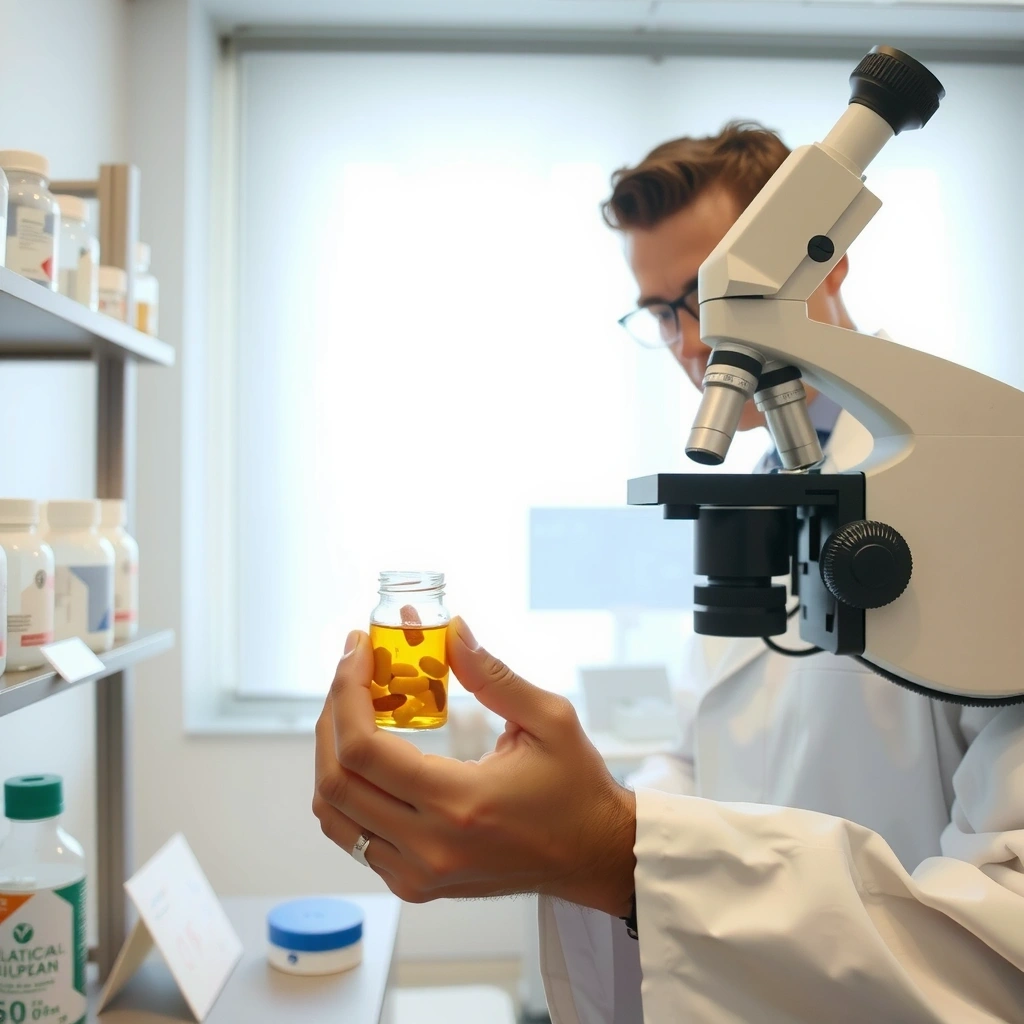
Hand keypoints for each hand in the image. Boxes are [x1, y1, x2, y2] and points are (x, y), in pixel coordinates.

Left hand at [313, 617, 636, 913]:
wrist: (592, 855)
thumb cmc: (575, 788)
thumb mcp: (550, 719)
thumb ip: (494, 676)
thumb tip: (452, 631)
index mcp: (460, 803)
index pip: (363, 749)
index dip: (346, 692)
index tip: (356, 651)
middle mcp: (429, 846)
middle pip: (335, 782)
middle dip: (330, 716)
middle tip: (350, 673)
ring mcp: (417, 873)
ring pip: (333, 815)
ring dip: (329, 756)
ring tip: (350, 710)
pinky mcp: (415, 884)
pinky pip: (354, 837)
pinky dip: (346, 792)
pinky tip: (369, 756)